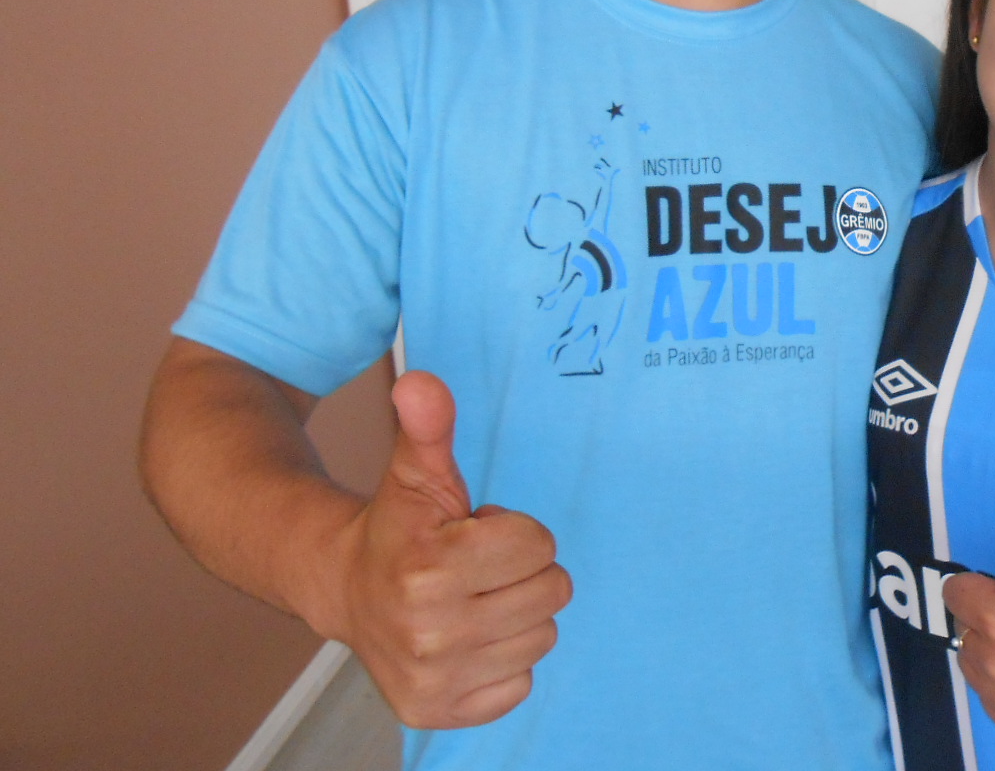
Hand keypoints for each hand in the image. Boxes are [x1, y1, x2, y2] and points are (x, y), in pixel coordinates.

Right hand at [336, 370, 571, 728]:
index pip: (539, 544)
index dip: (514, 531)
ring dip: (516, 613)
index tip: (474, 532)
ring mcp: (435, 679)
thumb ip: (427, 424)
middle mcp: (431, 631)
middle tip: (476, 567)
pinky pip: (522, 683)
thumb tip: (420, 381)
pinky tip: (467, 637)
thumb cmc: (397, 528)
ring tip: (471, 598)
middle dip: (521, 570)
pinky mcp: (439, 713)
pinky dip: (503, 660)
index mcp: (429, 568)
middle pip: (550, 591)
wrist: (344, 590)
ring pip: (542, 636)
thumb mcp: (415, 470)